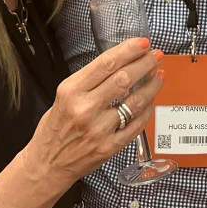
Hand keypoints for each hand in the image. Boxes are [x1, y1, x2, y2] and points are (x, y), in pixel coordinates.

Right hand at [22, 38, 164, 186]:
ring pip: (135, 101)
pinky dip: (147, 111)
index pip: (106, 64)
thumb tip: (120, 63)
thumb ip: (89, 81)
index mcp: (71, 91)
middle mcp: (86, 108)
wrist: (47, 164)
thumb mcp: (63, 96)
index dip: (129, 51)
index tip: (143, 43)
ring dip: (152, 86)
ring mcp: (100, 129)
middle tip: (157, 55)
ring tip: (159, 76)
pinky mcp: (110, 147)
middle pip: (124, 79)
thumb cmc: (55, 127)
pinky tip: (150, 102)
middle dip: (145, 63)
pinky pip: (136, 124)